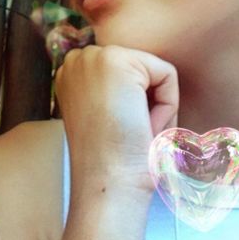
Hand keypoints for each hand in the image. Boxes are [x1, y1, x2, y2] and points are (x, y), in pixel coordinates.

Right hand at [55, 44, 178, 188]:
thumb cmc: (113, 162)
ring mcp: (93, 56)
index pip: (126, 75)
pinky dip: (167, 105)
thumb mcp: (104, 115)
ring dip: (157, 105)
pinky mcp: (116, 60)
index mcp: (70, 74)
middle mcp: (76, 59)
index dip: (134, 107)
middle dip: (147, 103)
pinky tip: (144, 125)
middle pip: (141, 70)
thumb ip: (112, 91)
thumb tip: (143, 84)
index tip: (120, 134)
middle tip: (131, 135)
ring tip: (137, 131)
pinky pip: (166, 74)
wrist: (107, 183)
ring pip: (155, 73)